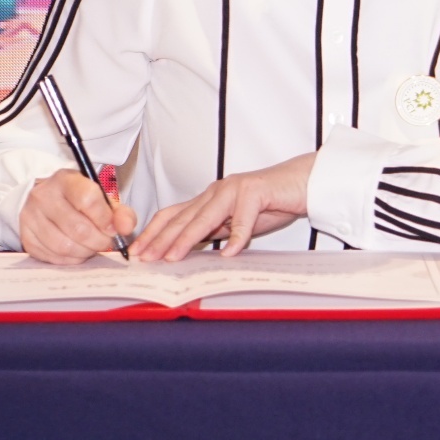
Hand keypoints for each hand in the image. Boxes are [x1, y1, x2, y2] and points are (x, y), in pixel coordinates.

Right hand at [17, 169, 136, 264]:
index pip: (87, 199)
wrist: (44, 201)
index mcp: (65, 180)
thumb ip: (119, 212)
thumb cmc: (76, 200)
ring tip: (91, 247)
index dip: (105, 219)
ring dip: (85, 252)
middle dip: (99, 241)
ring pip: (64, 246)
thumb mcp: (99, 197)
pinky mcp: (26, 238)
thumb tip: (126, 228)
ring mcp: (30, 218)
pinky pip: (53, 257)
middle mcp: (43, 197)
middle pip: (78, 229)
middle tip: (105, 241)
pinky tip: (77, 251)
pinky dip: (71, 259)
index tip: (113, 228)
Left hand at [131, 154, 315, 262]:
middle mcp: (217, 191)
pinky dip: (236, 237)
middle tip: (146, 258)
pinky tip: (229, 252)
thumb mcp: (236, 221)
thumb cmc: (271, 202)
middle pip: (183, 217)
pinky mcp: (257, 192)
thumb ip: (215, 230)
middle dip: (162, 239)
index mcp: (209, 198)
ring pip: (206, 216)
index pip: (173, 214)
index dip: (153, 232)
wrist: (302, 182)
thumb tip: (190, 249)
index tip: (138, 251)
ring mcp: (236, 190)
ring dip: (188, 238)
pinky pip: (244, 218)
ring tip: (174, 257)